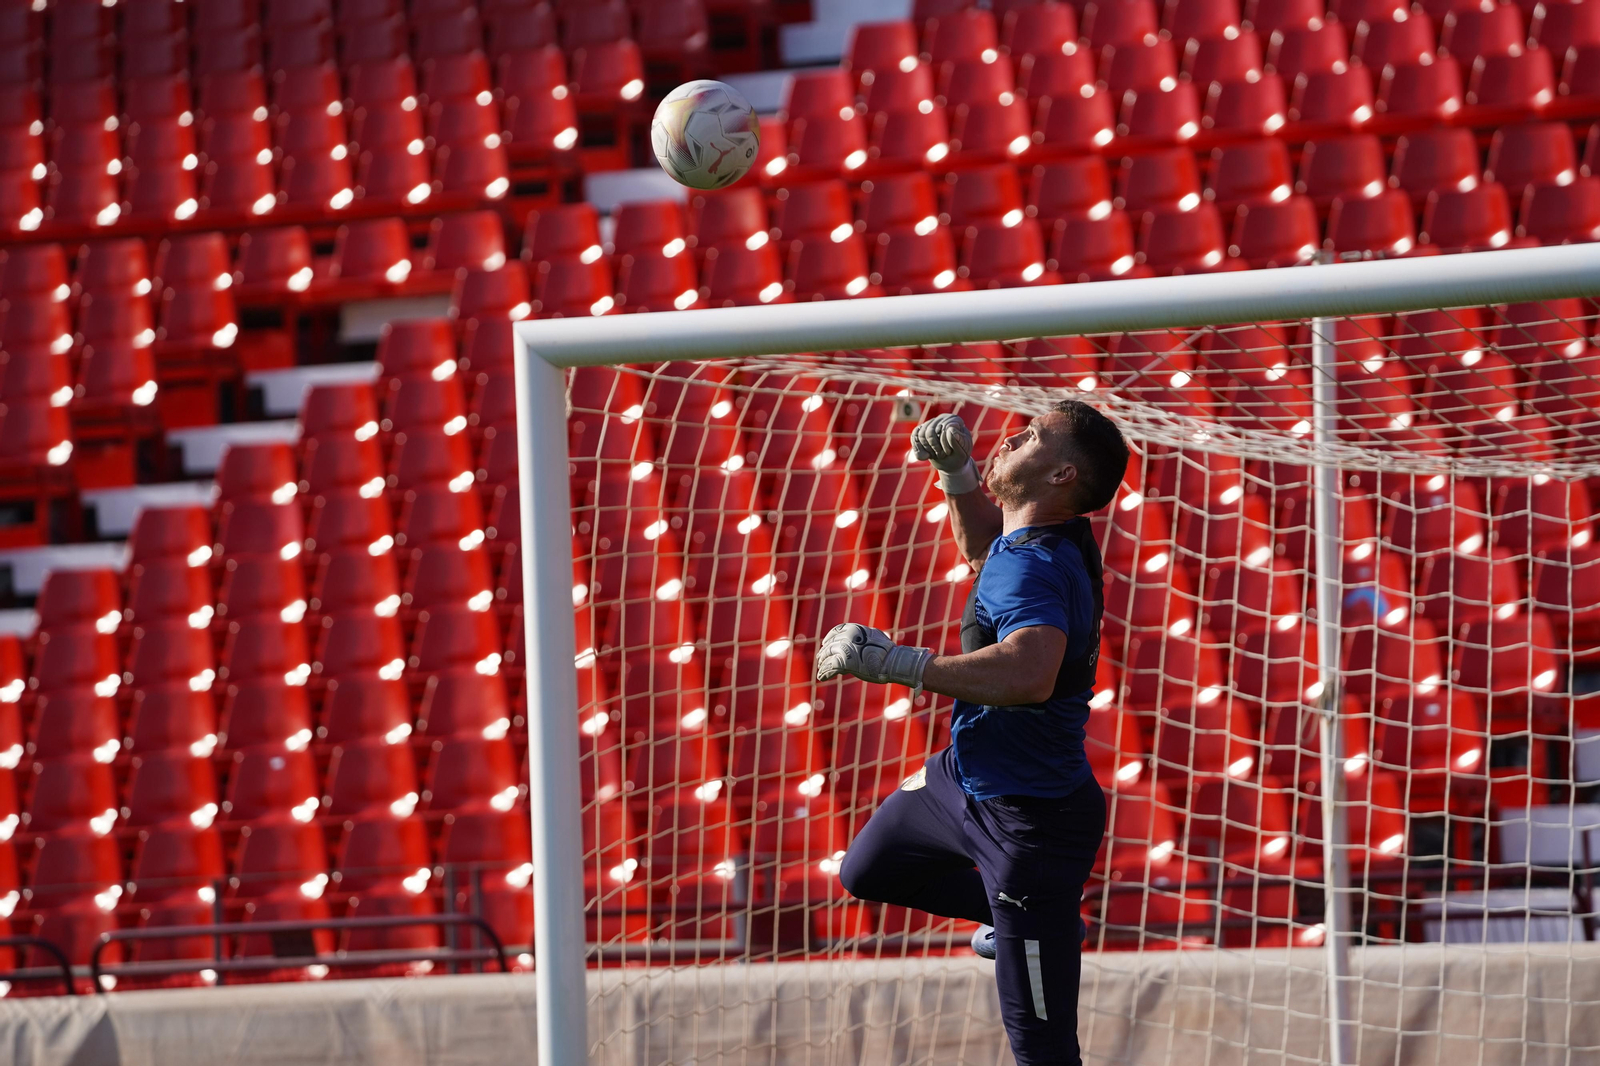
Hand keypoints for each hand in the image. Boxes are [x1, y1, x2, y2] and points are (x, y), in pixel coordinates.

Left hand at [815, 623, 934, 689]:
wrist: (894, 662)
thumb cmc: (887, 652)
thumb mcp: (873, 637)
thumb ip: (862, 637)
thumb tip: (859, 641)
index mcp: (854, 629)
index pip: (836, 631)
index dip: (829, 639)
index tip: (825, 644)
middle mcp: (847, 636)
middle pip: (830, 645)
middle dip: (824, 653)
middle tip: (821, 660)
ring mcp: (846, 648)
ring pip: (828, 656)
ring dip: (823, 664)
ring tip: (821, 670)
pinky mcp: (845, 662)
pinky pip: (830, 667)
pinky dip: (825, 672)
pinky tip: (822, 677)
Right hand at [911, 414, 979, 494]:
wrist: (952, 462)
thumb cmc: (960, 454)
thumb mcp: (963, 450)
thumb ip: (958, 440)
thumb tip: (950, 429)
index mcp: (954, 420)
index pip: (943, 428)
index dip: (944, 443)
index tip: (949, 452)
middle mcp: (941, 418)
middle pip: (929, 432)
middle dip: (934, 447)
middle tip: (942, 454)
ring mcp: (930, 423)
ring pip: (920, 434)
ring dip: (927, 448)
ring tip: (935, 454)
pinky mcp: (921, 430)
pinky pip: (914, 436)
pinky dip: (917, 448)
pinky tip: (925, 455)